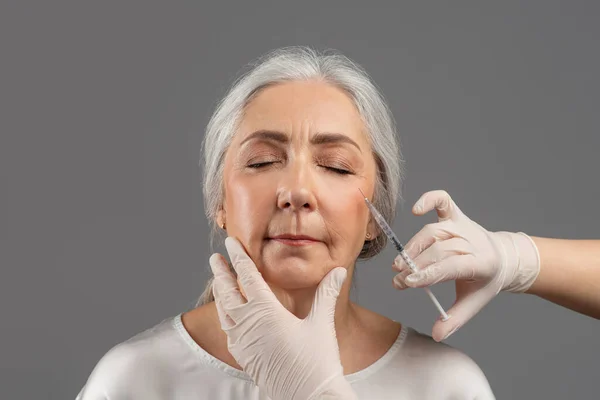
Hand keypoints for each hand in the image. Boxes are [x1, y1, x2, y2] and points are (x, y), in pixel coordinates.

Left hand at [210, 237, 357, 399]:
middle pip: (227, 291)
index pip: (247, 276)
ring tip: (219, 282)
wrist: (307, 397)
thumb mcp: (322, 324)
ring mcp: (243, 342)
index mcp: (266, 312)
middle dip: (221, 272)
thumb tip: (338, 271)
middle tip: (215, 257)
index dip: (238, 256)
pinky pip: (228, 330)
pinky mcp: (243, 356)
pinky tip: (229, 316)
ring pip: (224, 311)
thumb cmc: (316, 362)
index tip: (230, 242)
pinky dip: (225, 315)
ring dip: (220, 293)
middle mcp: (249, 325)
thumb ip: (327, 294)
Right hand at [392, 190, 539, 341]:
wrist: (503, 257)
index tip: (408, 282)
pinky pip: (443, 201)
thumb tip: (437, 334)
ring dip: (412, 248)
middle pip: (438, 251)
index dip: (428, 274)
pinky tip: (416, 210)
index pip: (451, 266)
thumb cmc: (485, 281)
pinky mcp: (456, 215)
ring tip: (399, 265)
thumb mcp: (474, 302)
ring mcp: (464, 226)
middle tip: (397, 282)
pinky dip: (430, 200)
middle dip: (415, 267)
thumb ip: (455, 319)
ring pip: (433, 232)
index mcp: (482, 264)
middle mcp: (473, 241)